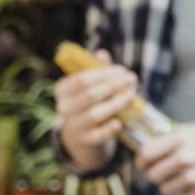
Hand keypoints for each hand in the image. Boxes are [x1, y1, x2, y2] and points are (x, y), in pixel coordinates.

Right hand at [53, 50, 136, 169]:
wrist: (81, 134)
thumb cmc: (87, 102)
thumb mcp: (89, 85)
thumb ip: (96, 69)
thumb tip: (102, 54)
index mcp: (62, 90)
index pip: (83, 79)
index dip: (104, 73)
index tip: (122, 69)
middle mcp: (64, 108)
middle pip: (90, 94)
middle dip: (114, 85)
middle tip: (132, 79)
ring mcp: (74, 126)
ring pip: (96, 113)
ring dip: (116, 103)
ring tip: (131, 95)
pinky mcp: (85, 140)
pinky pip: (98, 135)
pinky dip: (108, 129)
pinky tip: (119, 122)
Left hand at [136, 123, 194, 194]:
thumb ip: (174, 135)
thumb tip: (151, 140)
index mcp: (180, 138)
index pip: (145, 153)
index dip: (142, 159)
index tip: (144, 162)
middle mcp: (183, 157)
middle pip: (152, 175)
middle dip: (157, 173)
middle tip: (166, 171)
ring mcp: (192, 177)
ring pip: (164, 189)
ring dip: (171, 185)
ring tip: (184, 178)